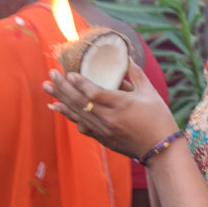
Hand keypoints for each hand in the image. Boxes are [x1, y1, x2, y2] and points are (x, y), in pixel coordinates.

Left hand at [42, 58, 178, 158]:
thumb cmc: (159, 118)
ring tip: (47, 87)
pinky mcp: (102, 138)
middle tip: (51, 74)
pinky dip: (69, 115)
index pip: (95, 93)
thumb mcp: (151, 93)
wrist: (161, 148)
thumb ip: (137, 75)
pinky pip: (81, 124)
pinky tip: (57, 107)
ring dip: (61, 99)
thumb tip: (127, 58)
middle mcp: (110, 118)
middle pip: (81, 102)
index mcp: (123, 104)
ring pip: (77, 113)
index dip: (80, 83)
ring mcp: (104, 130)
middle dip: (63, 87)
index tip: (69, 73)